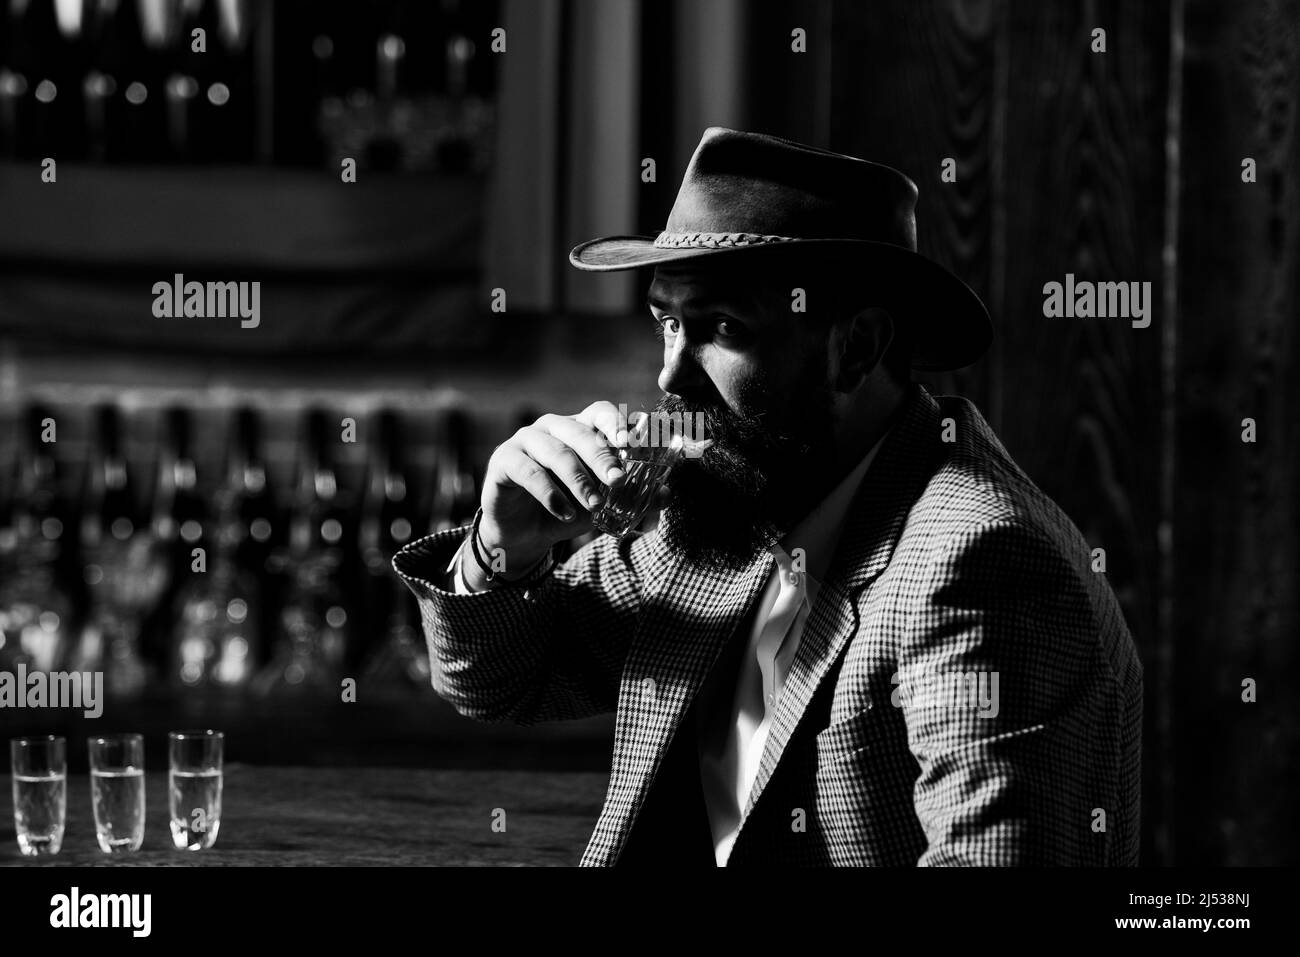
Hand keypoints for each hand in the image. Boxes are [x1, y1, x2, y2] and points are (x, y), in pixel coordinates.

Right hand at [467, 401, 632, 585]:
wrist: (524, 534)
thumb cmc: (567, 509)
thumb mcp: (604, 506)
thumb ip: (634, 499)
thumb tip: (667, 494)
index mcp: (580, 429)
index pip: (601, 413)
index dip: (616, 423)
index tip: (632, 441)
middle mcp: (553, 427)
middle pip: (580, 431)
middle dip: (602, 456)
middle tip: (619, 481)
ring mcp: (526, 440)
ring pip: (556, 452)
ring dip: (578, 480)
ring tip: (594, 506)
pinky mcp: (503, 460)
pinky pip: (528, 472)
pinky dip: (549, 493)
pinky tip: (562, 512)